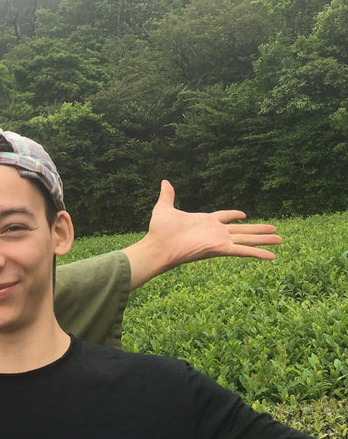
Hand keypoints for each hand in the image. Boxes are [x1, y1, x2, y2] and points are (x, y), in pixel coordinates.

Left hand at [123, 180, 281, 288]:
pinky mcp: (220, 249)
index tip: (244, 214)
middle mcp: (215, 232)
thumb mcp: (164, 208)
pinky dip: (257, 253)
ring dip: (264, 240)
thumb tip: (164, 182)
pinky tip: (272, 256)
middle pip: (242, 230)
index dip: (233, 215)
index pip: (224, 217)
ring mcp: (219, 241)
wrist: (158, 246)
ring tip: (280, 239)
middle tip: (274, 230)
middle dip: (258, 230)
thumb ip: (167, 196)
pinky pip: (243, 251)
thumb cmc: (159, 231)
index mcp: (205, 221)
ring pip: (247, 239)